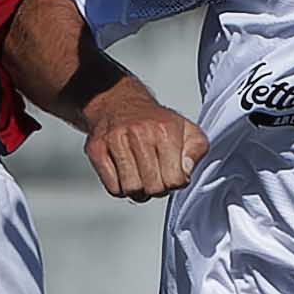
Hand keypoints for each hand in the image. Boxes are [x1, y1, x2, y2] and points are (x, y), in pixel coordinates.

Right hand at [82, 83, 207, 201]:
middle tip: (156, 177)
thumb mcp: (188, 130)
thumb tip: (185, 172)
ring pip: (131, 190)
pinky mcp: (96, 149)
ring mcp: (115, 141)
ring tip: (141, 177)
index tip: (173, 174)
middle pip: (153, 188)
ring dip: (138, 190)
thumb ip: (196, 151)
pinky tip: (125, 175)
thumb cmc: (154, 122)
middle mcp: (139, 134)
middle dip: (157, 188)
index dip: (176, 183)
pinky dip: (120, 188)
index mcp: (165, 130)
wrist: (119, 103)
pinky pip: (112, 187)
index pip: (175, 180)